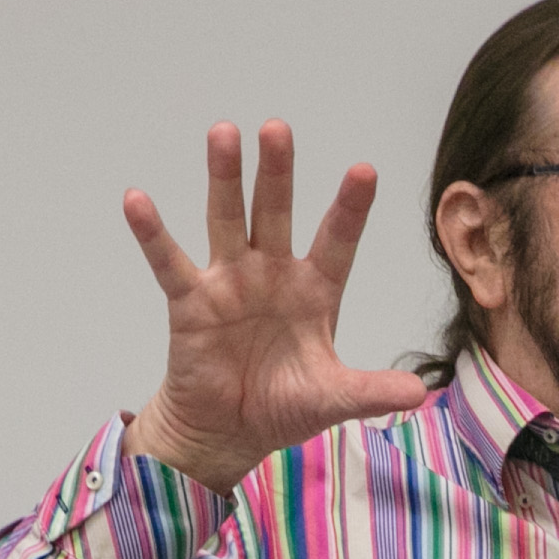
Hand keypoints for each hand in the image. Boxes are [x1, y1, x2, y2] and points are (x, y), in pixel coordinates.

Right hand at [120, 121, 430, 486]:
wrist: (229, 430)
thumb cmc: (282, 405)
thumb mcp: (332, 399)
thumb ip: (371, 391)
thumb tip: (421, 393)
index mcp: (314, 290)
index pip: (336, 241)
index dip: (349, 208)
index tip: (364, 170)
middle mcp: (272, 274)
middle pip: (276, 212)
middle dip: (277, 172)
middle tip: (277, 128)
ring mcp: (230, 282)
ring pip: (227, 220)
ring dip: (224, 178)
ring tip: (223, 133)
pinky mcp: (190, 302)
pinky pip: (170, 262)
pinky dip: (153, 233)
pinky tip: (137, 200)